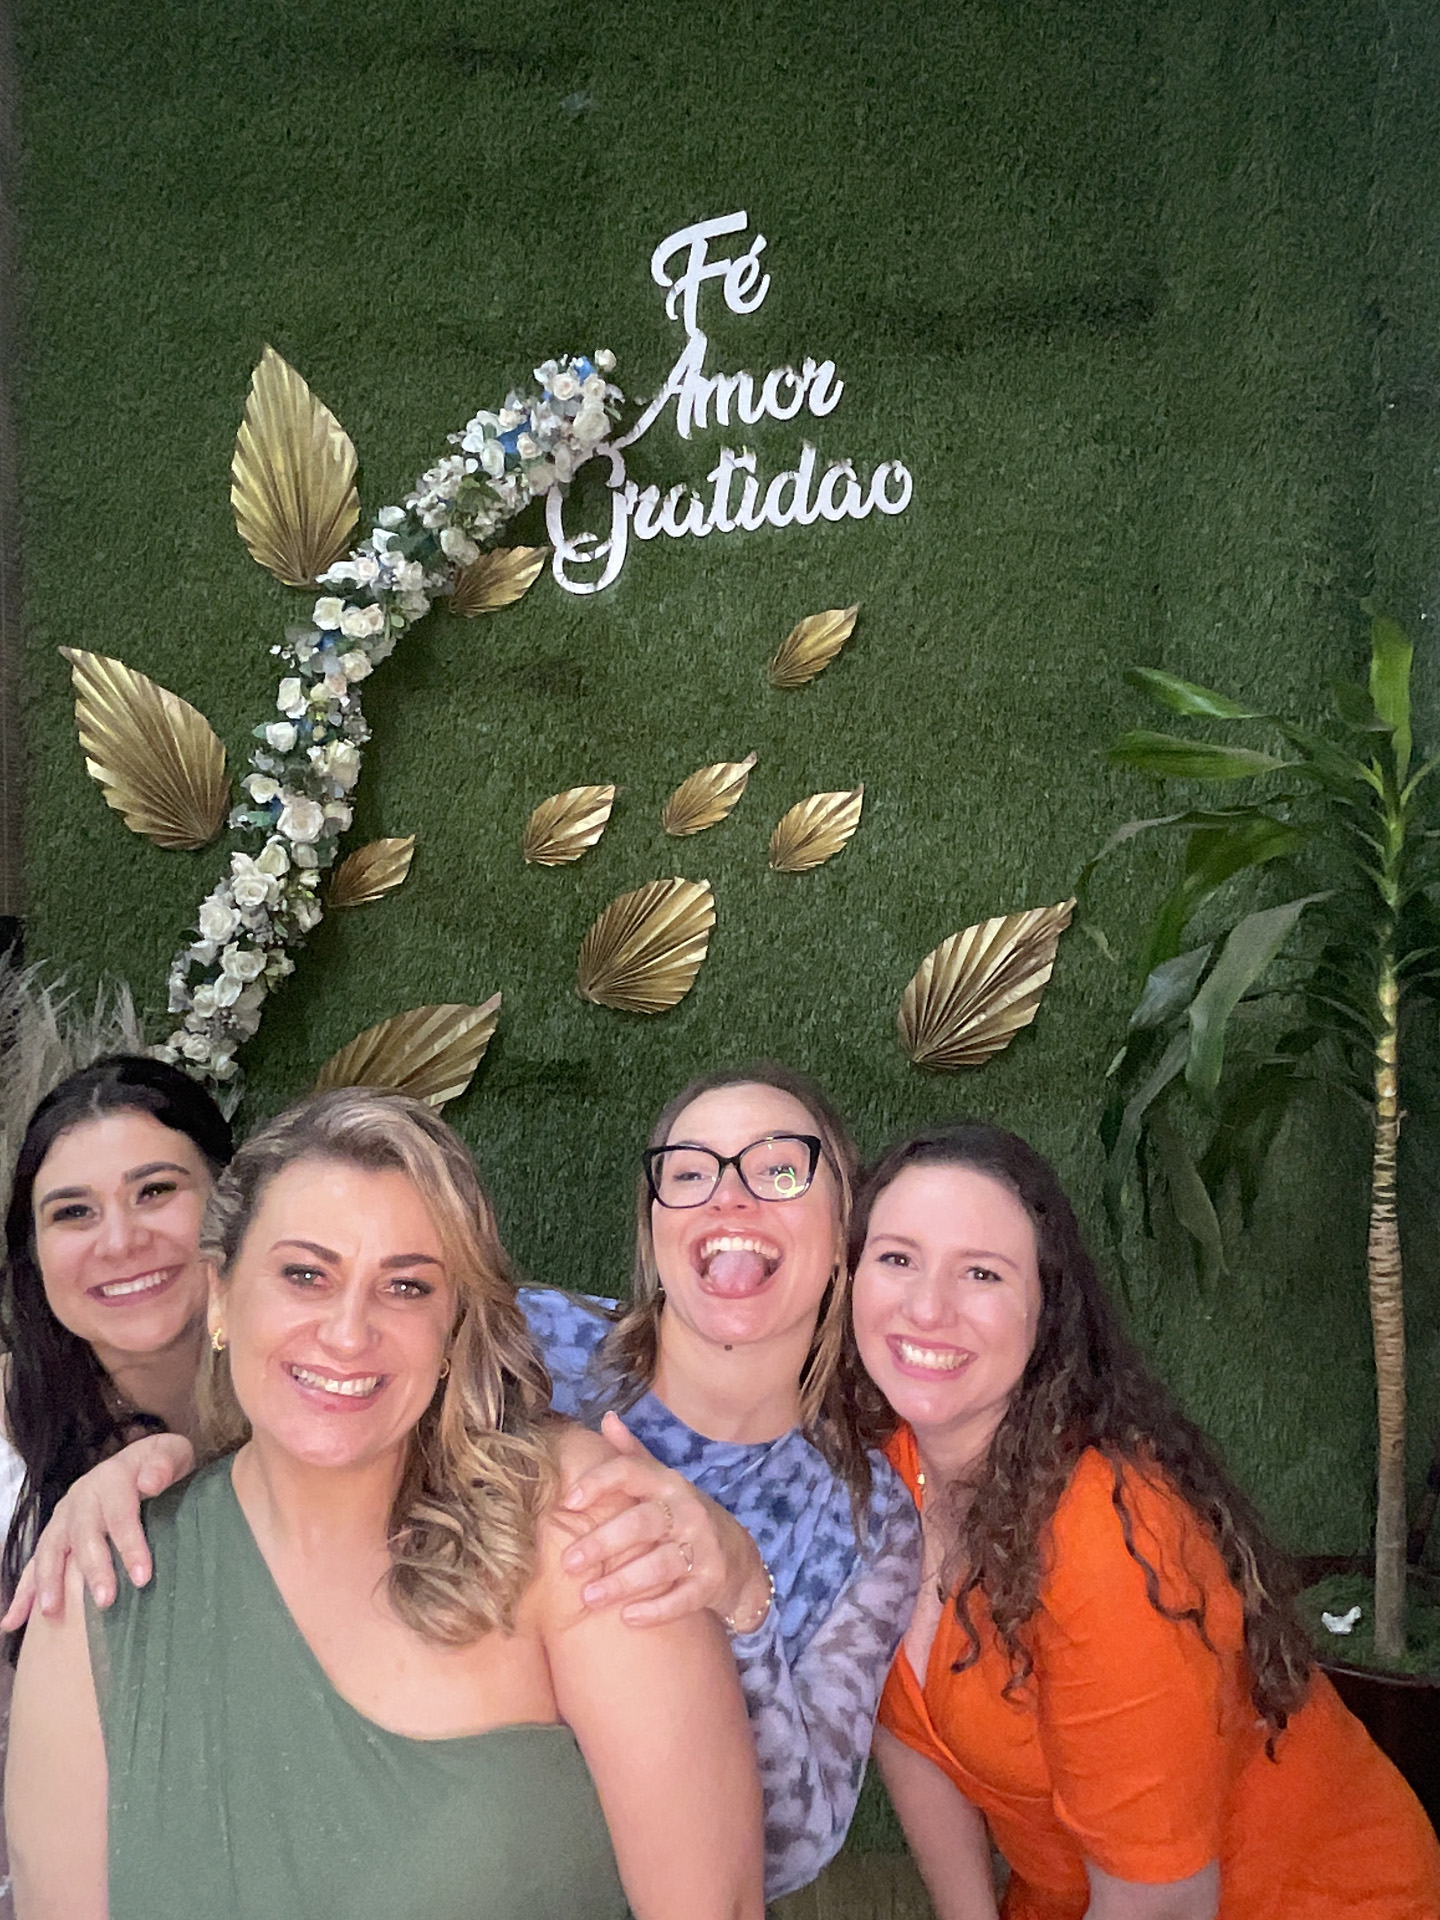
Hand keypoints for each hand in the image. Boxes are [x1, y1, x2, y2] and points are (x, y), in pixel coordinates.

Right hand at [1, 1431, 193, 1627]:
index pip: (119, 1513)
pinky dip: (23, 1592)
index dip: (130, 1545)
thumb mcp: (171, 1454)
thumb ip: (163, 1465)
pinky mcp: (55, 1534)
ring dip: (49, 1580)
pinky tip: (13, 1621)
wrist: (141, 1460)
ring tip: (51, 1611)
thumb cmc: (160, 1465)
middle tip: (105, 1600)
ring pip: (52, 1548)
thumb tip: (149, 1483)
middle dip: (93, 1569)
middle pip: (84, 1534)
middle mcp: (82, 1496)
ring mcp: (64, 1516)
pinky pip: (34, 1563)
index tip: (143, 1577)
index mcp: (112, 1477)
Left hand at [559, 1412, 771, 1629]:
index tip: (567, 1501)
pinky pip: (683, 1598)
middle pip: (640, 1523)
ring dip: (622, 1582)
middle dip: (602, 1543)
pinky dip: (656, 1610)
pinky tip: (628, 1619)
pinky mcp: (712, 1581)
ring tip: (588, 1598)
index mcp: (667, 1483)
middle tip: (568, 1563)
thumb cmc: (683, 1517)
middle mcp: (687, 1510)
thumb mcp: (662, 1482)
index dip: (598, 1482)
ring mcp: (703, 1546)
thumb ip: (632, 1455)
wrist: (738, 1557)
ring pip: (659, 1564)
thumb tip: (607, 1418)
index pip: (631, 1471)